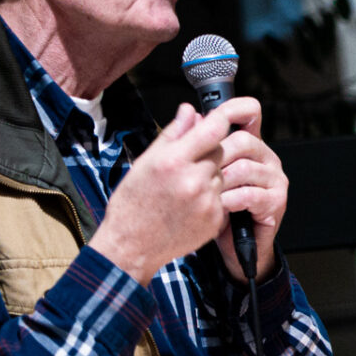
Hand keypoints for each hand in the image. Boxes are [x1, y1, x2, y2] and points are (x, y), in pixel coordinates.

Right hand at [91, 104, 230, 284]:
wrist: (132, 245)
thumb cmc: (133, 202)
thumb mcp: (145, 162)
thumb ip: (173, 134)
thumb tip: (191, 110)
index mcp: (173, 161)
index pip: (215, 128)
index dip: (222, 119)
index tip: (223, 118)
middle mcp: (194, 180)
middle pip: (220, 151)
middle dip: (208, 151)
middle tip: (188, 163)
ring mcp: (207, 201)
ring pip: (222, 174)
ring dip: (209, 175)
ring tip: (184, 188)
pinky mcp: (215, 219)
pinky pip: (223, 196)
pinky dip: (211, 196)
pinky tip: (189, 204)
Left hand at [207, 95, 284, 281]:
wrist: (228, 248)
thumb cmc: (213, 209)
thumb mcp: (198, 173)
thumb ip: (195, 143)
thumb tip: (190, 113)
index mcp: (250, 146)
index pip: (250, 116)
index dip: (239, 108)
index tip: (221, 109)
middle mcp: (267, 158)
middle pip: (243, 141)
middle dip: (216, 158)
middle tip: (200, 175)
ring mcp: (275, 179)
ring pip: (244, 168)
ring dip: (220, 183)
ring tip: (208, 196)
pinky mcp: (277, 201)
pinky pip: (249, 194)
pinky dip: (230, 201)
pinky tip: (219, 207)